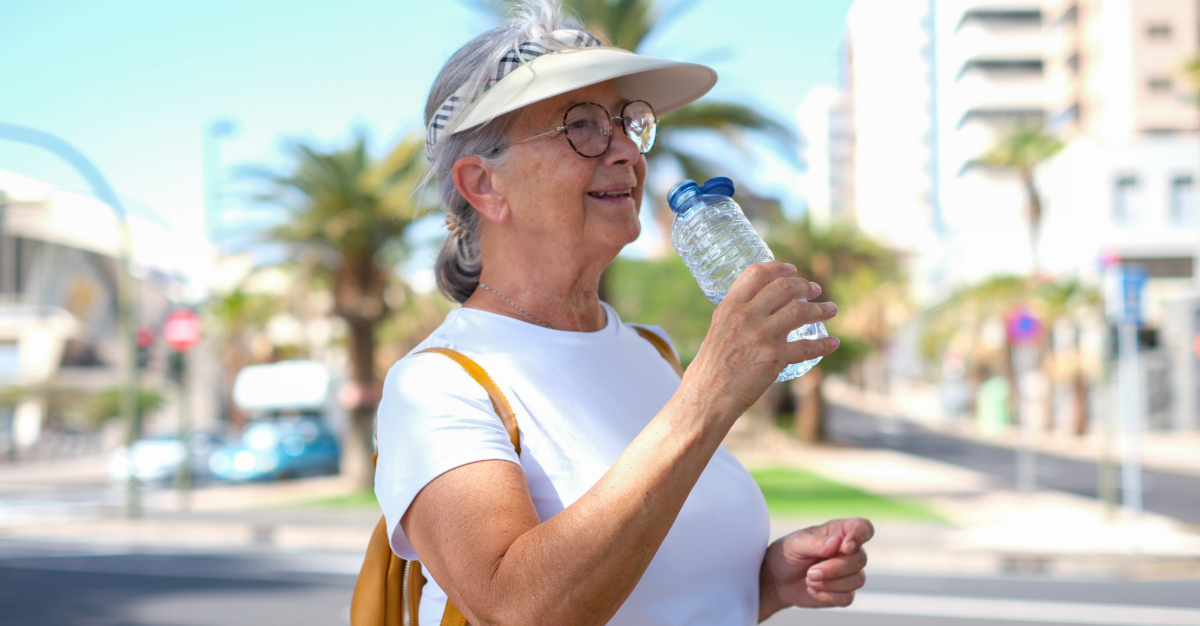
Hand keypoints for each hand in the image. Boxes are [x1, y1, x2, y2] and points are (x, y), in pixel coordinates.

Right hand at [683, 262, 839, 421]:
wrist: (707, 397)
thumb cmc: (709, 369)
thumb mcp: (717, 331)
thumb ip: (736, 317)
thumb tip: (757, 310)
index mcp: (729, 307)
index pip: (756, 274)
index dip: (778, 268)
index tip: (792, 269)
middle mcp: (746, 317)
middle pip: (783, 288)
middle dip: (804, 286)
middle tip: (815, 290)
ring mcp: (761, 336)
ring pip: (800, 312)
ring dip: (821, 309)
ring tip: (831, 309)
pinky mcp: (774, 358)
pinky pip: (807, 346)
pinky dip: (824, 344)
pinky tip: (833, 343)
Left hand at [758, 518, 873, 619]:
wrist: (775, 581)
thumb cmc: (785, 555)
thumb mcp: (794, 544)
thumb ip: (815, 543)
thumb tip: (837, 542)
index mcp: (837, 532)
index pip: (863, 528)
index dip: (860, 536)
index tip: (845, 547)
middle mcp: (847, 551)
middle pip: (860, 558)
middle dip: (835, 568)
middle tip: (810, 572)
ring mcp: (848, 573)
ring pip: (858, 579)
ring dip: (831, 583)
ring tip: (809, 580)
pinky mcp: (844, 592)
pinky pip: (847, 597)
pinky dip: (828, 596)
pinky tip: (812, 590)